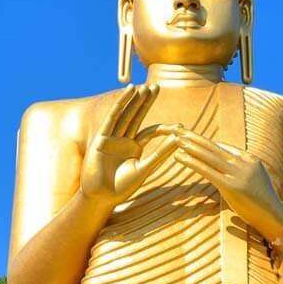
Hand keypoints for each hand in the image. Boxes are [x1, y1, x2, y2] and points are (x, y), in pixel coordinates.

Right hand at [80, 84, 178, 209]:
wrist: (101, 197)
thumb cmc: (122, 187)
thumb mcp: (145, 169)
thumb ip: (160, 154)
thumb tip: (178, 139)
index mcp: (134, 148)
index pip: (151, 131)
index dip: (165, 128)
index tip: (181, 128)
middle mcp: (123, 140)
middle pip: (137, 116)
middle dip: (145, 101)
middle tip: (156, 86)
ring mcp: (112, 138)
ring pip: (125, 114)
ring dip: (134, 100)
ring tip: (144, 86)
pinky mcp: (102, 138)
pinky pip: (113, 118)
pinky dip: (120, 104)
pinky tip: (129, 93)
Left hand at [174, 128, 282, 244]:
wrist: (275, 217)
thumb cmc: (262, 203)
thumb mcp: (253, 182)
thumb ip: (240, 173)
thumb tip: (225, 171)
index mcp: (250, 159)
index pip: (223, 148)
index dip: (205, 142)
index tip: (191, 136)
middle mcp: (244, 163)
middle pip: (214, 147)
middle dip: (194, 137)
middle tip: (178, 129)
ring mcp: (238, 174)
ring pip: (209, 156)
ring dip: (190, 146)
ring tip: (176, 138)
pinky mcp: (231, 186)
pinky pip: (207, 171)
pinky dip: (192, 162)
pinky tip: (180, 156)